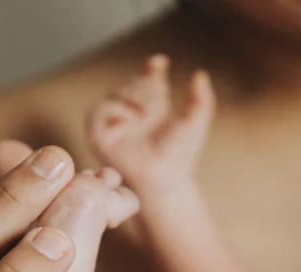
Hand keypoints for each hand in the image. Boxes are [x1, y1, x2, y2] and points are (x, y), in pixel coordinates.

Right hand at [87, 54, 214, 188]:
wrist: (165, 178)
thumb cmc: (179, 157)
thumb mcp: (195, 124)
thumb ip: (201, 99)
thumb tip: (200, 73)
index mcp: (153, 108)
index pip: (149, 79)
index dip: (153, 68)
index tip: (160, 62)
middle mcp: (132, 113)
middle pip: (132, 82)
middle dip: (144, 86)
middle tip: (156, 106)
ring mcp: (114, 123)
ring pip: (115, 91)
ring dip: (131, 95)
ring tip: (146, 112)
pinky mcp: (99, 134)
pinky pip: (99, 109)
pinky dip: (115, 109)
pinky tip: (131, 119)